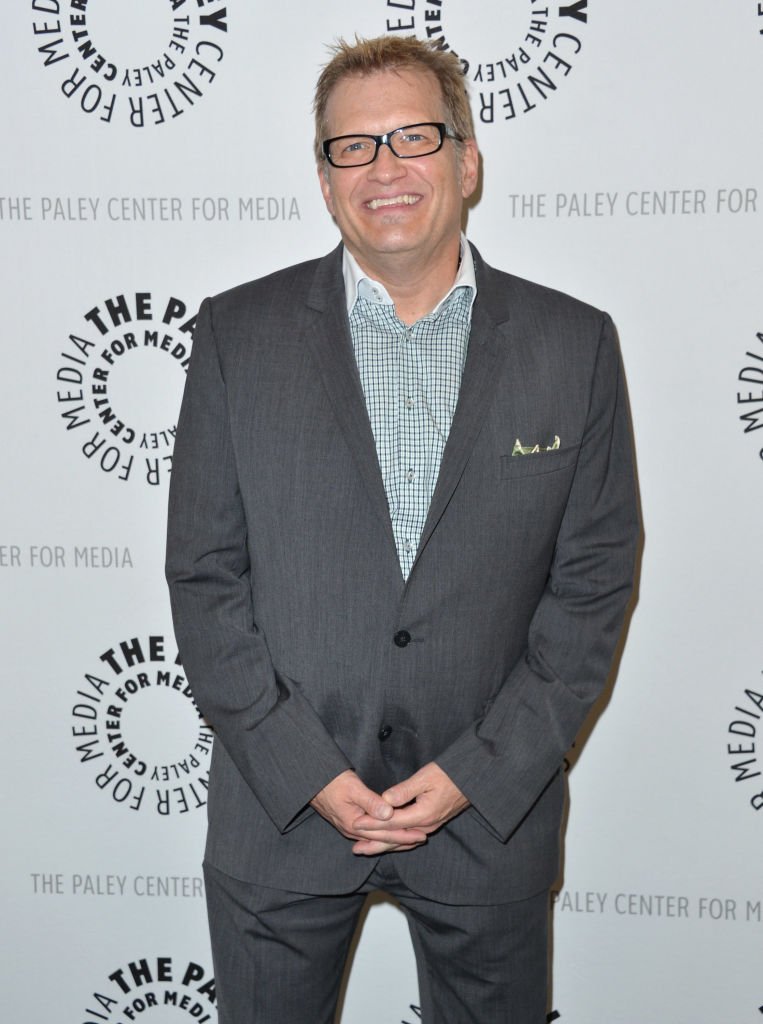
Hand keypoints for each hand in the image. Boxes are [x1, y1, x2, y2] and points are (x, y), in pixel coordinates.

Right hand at [310, 770, 426, 852]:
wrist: (311, 782)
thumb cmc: (331, 781)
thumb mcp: (352, 788)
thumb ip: (370, 801)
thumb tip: (389, 813)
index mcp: (355, 824)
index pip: (385, 834)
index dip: (404, 835)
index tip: (421, 835)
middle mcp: (353, 831)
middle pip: (382, 840)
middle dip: (403, 840)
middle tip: (422, 839)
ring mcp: (350, 828)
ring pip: (377, 839)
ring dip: (395, 839)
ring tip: (411, 840)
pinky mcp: (350, 823)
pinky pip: (371, 834)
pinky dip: (384, 835)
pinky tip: (391, 833)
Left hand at [351, 762, 469, 855]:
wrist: (470, 780)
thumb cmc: (448, 775)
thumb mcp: (425, 777)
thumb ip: (404, 790)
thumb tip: (385, 800)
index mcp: (423, 814)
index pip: (391, 822)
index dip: (372, 824)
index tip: (356, 824)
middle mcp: (426, 826)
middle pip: (395, 838)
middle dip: (374, 843)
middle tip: (355, 849)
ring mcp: (430, 827)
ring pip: (402, 841)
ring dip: (383, 846)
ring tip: (366, 849)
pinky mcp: (431, 824)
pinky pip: (409, 838)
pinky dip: (396, 842)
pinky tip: (388, 843)